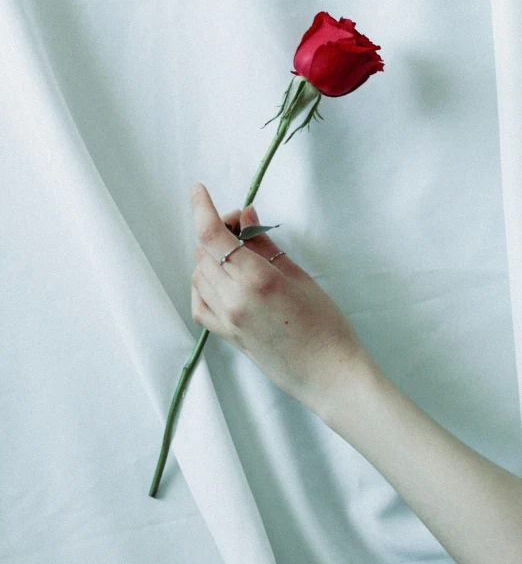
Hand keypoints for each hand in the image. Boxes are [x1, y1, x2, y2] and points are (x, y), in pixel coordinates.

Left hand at [189, 182, 367, 413]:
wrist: (329, 373)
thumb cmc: (326, 324)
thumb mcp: (298, 275)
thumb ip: (265, 244)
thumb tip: (246, 217)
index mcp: (256, 280)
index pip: (213, 235)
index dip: (202, 208)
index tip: (198, 190)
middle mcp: (234, 300)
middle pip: (204, 252)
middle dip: (217, 230)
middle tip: (242, 225)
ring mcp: (227, 320)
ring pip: (199, 275)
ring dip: (210, 256)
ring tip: (238, 252)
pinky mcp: (227, 336)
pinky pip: (200, 304)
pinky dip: (203, 285)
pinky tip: (221, 278)